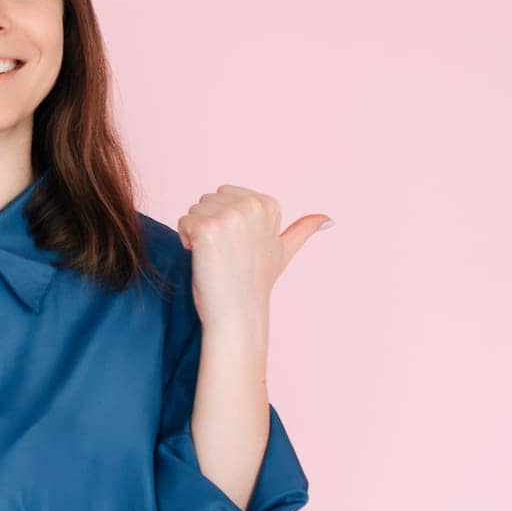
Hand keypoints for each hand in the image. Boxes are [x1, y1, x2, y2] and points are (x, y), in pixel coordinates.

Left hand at [177, 183, 331, 335]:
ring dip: (197, 234)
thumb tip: (328, 219)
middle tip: (227, 254)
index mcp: (268, 204)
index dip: (226, 222)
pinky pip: (183, 222)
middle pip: (208, 200)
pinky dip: (186, 241)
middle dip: (211, 225)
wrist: (237, 314)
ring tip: (217, 257)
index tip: (240, 246)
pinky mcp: (207, 228)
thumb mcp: (281, 251)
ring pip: (194, 210)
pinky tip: (203, 259)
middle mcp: (251, 205)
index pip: (225, 195)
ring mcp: (230, 216)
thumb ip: (302, 231)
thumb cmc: (255, 284)